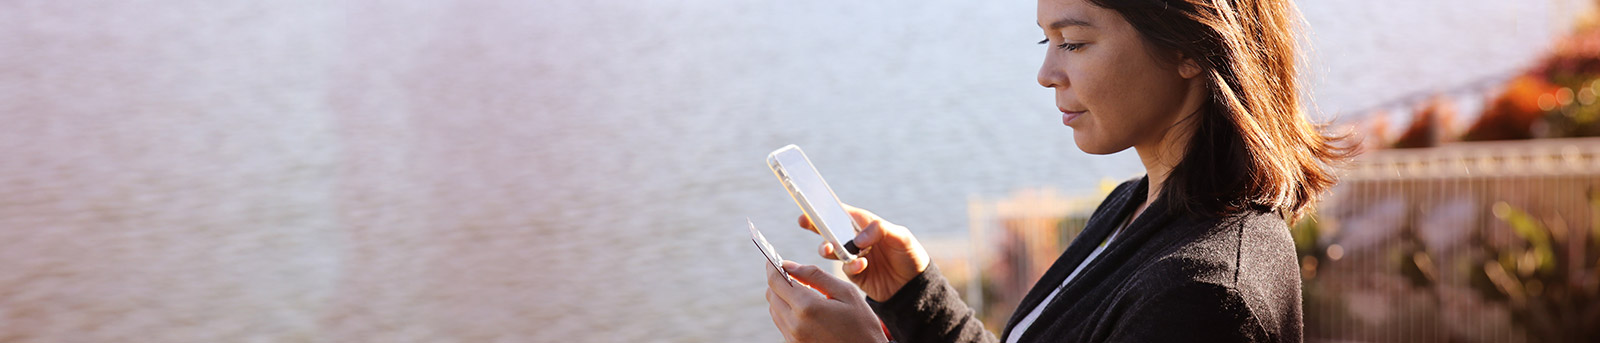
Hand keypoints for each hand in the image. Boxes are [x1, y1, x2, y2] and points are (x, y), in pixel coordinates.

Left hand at [765, 260, 887, 342]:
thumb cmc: (861, 323)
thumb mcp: (845, 292)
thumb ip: (815, 275)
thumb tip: (789, 265)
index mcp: (807, 307)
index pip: (776, 281)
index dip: (772, 266)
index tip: (774, 259)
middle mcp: (795, 324)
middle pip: (771, 294)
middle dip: (778, 281)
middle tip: (793, 275)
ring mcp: (793, 338)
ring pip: (774, 309)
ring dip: (782, 297)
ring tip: (804, 293)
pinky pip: (781, 323)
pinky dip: (787, 311)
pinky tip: (806, 309)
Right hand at [799, 204, 928, 301]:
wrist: (914, 285)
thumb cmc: (910, 254)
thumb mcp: (900, 237)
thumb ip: (880, 230)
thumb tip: (858, 239)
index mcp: (865, 224)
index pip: (843, 213)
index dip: (826, 209)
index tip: (810, 206)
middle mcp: (856, 239)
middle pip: (830, 229)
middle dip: (816, 225)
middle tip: (804, 222)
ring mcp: (854, 257)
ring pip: (832, 250)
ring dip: (827, 248)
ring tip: (830, 249)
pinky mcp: (855, 274)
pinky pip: (846, 268)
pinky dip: (850, 266)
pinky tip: (861, 265)